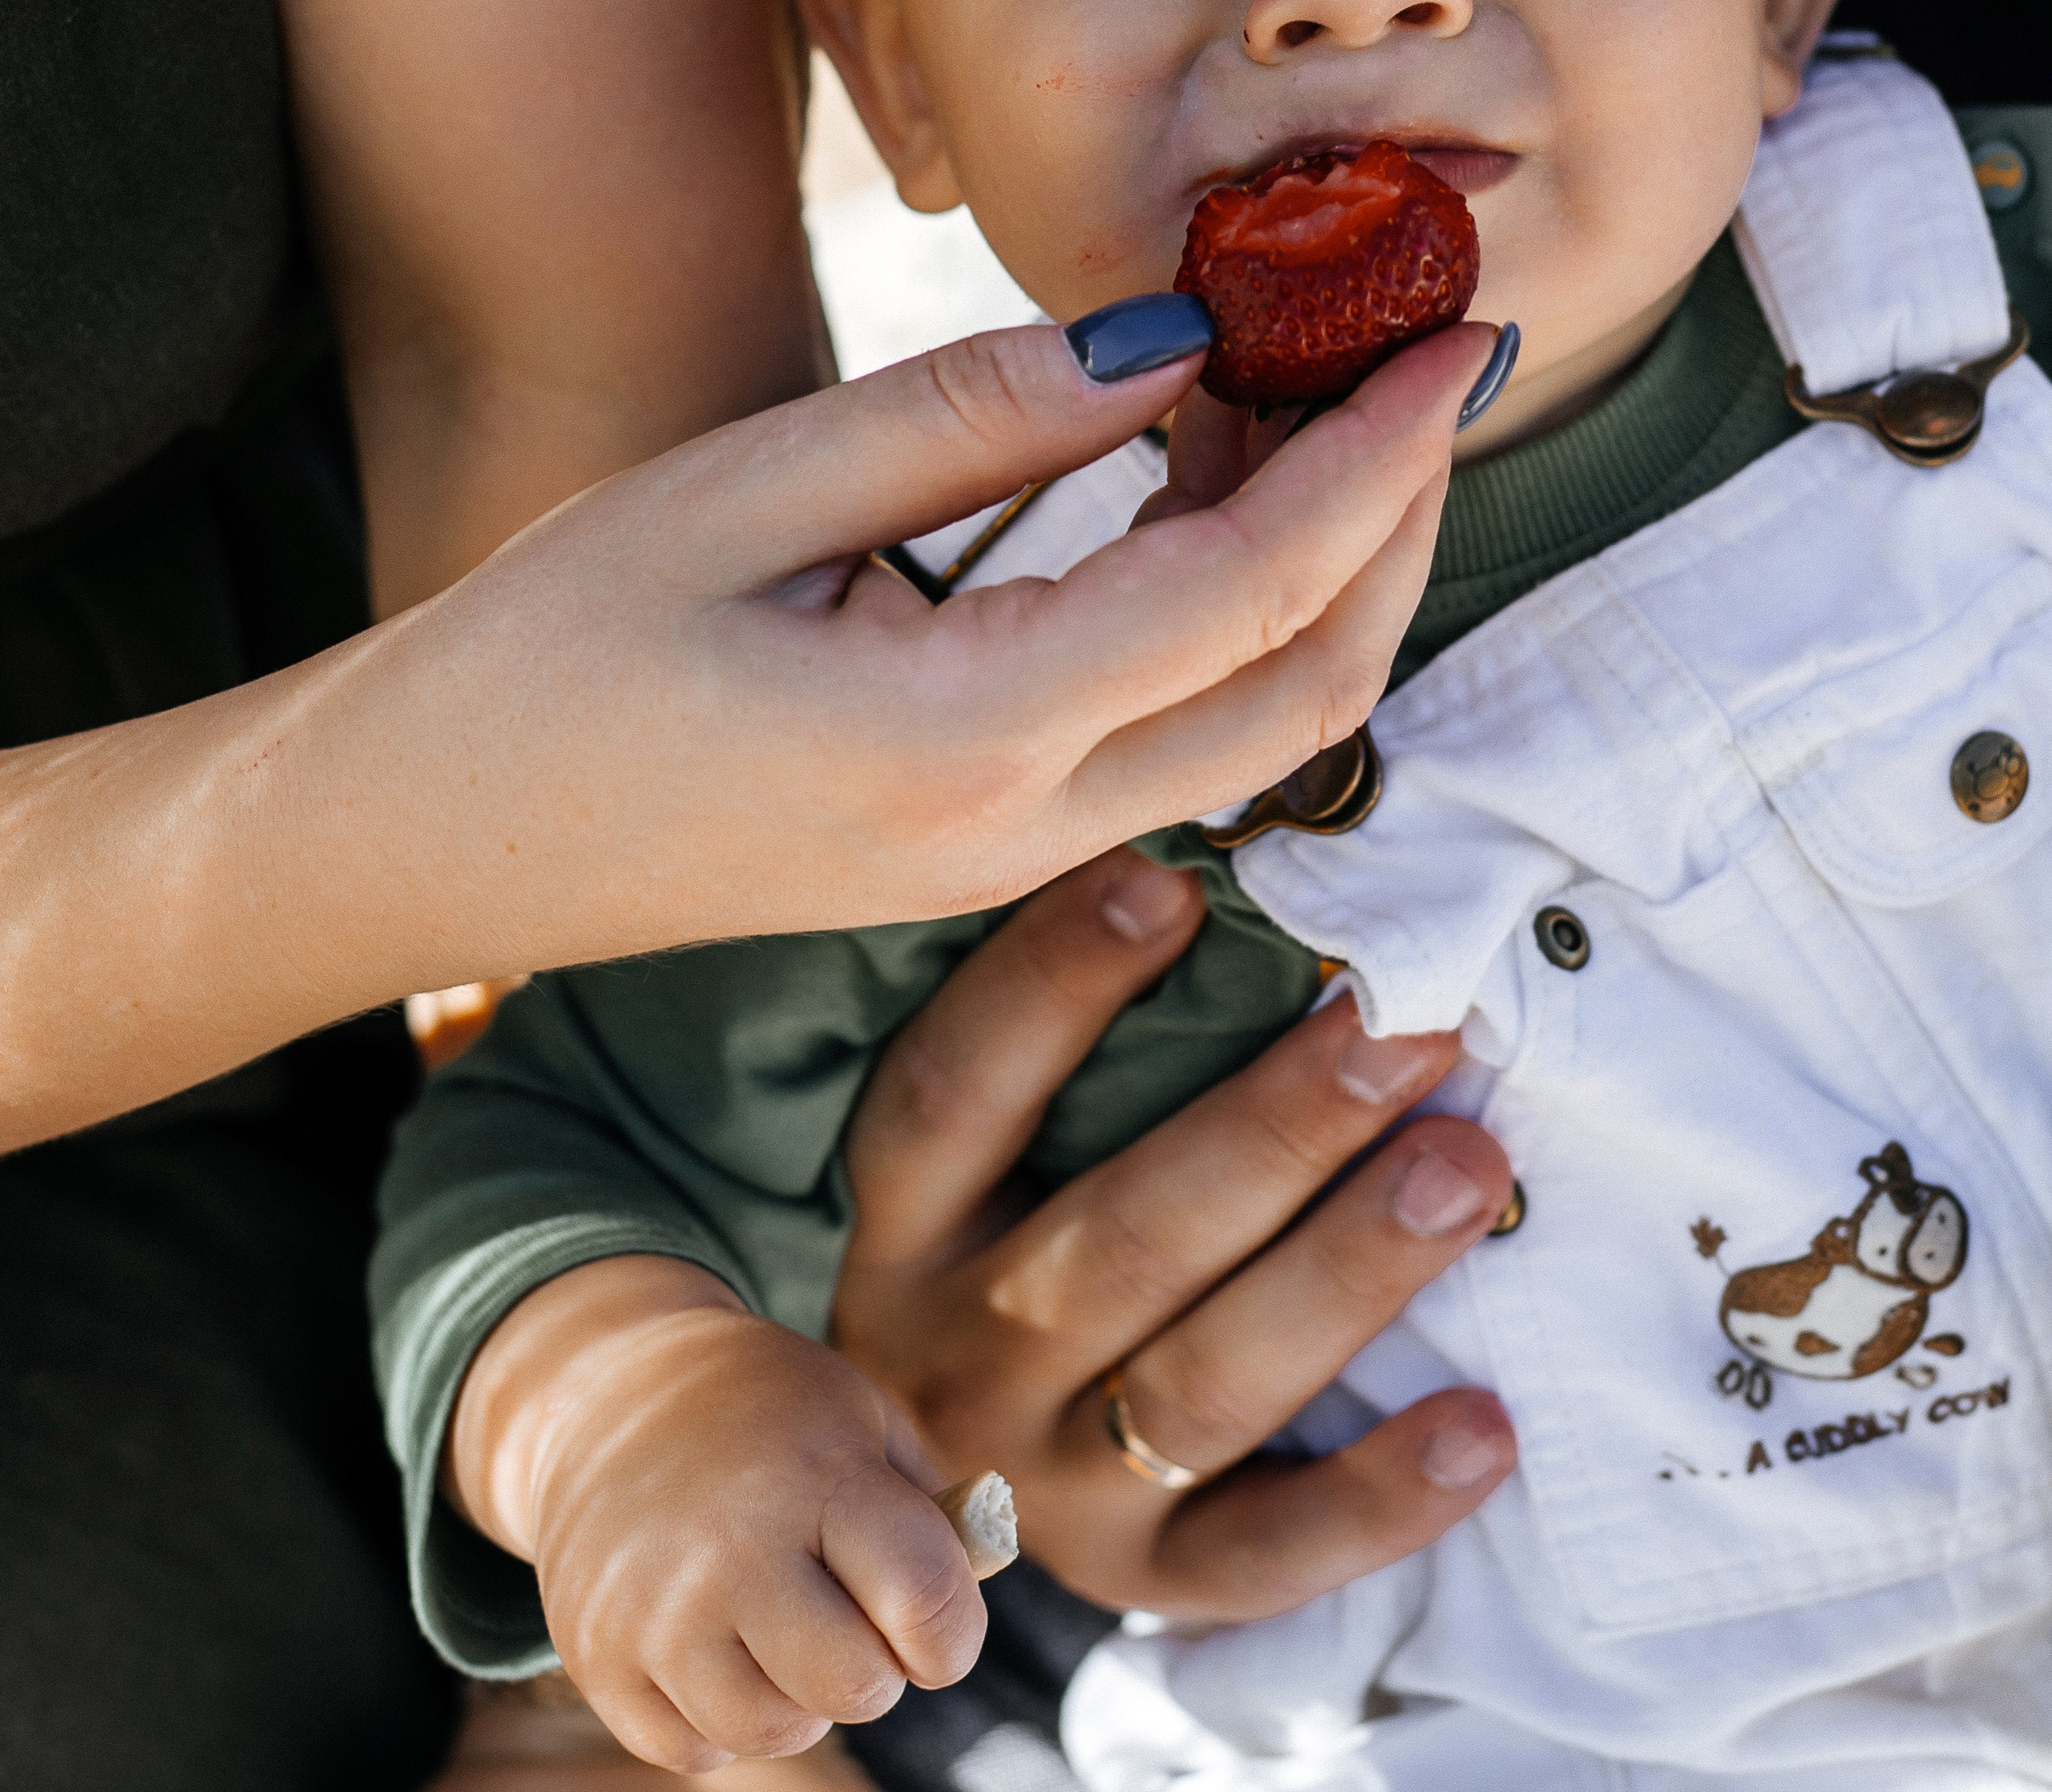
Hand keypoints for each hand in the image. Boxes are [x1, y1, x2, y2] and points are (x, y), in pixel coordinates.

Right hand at [4, 304, 1489, 1142]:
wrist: (428, 838)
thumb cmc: (547, 652)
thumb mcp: (745, 490)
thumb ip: (977, 415)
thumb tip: (1178, 335)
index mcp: (960, 738)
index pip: (1252, 588)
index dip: (1379, 453)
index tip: (1459, 335)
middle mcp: (1020, 830)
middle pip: (1316, 690)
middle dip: (1404, 522)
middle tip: (1421, 362)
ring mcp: (1011, 865)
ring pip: (1267, 733)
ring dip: (1333, 575)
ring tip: (1310, 402)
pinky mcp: (987, 856)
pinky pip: (1183, 744)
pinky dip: (1244, 623)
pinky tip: (1200, 496)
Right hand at [447, 1257, 986, 1772]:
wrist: (608, 1390)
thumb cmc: (766, 1413)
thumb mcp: (861, 1419)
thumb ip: (932, 1514)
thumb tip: (974, 1599)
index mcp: (815, 1476)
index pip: (925, 1599)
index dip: (953, 1634)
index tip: (937, 1625)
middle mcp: (730, 1548)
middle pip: (855, 1688)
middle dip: (875, 1668)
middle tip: (850, 1616)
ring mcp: (654, 1611)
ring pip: (774, 1734)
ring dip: (796, 1698)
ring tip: (779, 1625)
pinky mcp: (596, 1658)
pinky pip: (695, 1752)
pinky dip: (719, 1717)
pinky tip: (714, 1641)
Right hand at [832, 850, 1516, 1623]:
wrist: (878, 1518)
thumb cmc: (991, 1252)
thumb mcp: (975, 1162)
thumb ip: (1061, 1049)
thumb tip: (1207, 864)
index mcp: (905, 1229)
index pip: (955, 1095)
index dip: (1052, 983)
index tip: (1173, 879)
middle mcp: (958, 1361)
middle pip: (1119, 1241)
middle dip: (1276, 1128)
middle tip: (1405, 1028)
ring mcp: (1050, 1488)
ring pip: (1204, 1383)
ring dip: (1346, 1271)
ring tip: (1468, 1168)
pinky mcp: (1143, 1586)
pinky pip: (1267, 1552)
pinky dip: (1381, 1495)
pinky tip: (1489, 1426)